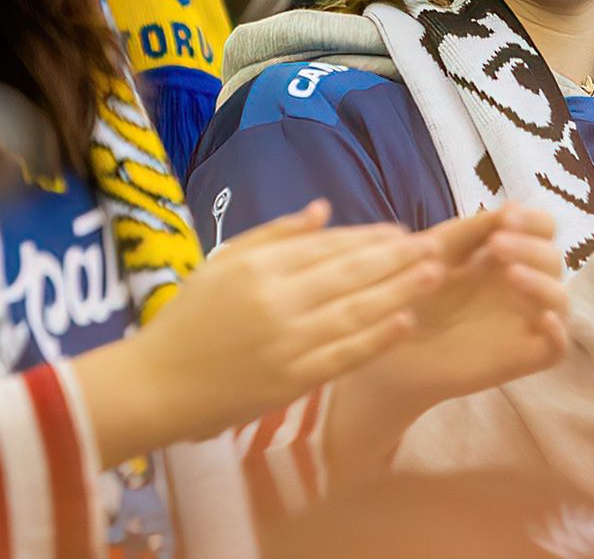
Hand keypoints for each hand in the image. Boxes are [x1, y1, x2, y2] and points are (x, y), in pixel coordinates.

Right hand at [74, 201, 442, 458]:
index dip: (367, 237)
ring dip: (399, 291)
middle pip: (349, 274)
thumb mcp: (222, 262)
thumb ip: (274, 234)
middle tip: (435, 245)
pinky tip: (406, 322)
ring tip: (434, 274)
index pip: (325, 247)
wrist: (157, 385)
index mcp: (258, 268)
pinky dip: (377, 338)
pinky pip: (344, 356)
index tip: (400, 230)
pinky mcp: (292, 382)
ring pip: (355, 311)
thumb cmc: (188, 319)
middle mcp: (277, 302)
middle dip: (396, 258)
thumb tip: (323, 208)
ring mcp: (288, 344)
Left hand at [322, 205, 569, 483]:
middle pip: (553, 259)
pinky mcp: (523, 357)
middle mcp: (523, 286)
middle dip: (530, 247)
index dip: (533, 220)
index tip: (507, 216)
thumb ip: (471, 230)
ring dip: (543, 281)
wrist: (388, 345)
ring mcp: (525, 322)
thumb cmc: (413, 294)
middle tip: (497, 245)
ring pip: (560, 299)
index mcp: (506, 256)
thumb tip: (511, 207)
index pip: (543, 230)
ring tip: (511, 274)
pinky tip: (541, 319)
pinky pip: (556, 348)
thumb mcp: (436, 252)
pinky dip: (558, 332)